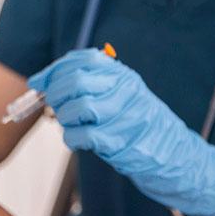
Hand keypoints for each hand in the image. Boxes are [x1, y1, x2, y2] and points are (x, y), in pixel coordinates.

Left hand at [28, 49, 214, 215]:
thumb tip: (43, 81)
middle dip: (54, 93)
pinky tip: (76, 141)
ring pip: (77, 108)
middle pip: (76, 81)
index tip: (38, 81)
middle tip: (53, 105)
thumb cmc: (139, 125)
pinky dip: (71, 138)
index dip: (54, 70)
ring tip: (68, 124)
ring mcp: (124, 116)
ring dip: (63, 117)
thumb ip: (90, 84)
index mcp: (123, 76)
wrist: (176, 155)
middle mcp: (125, 91)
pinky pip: (83, 135)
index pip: (82, 60)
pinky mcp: (120, 142)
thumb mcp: (121, 95)